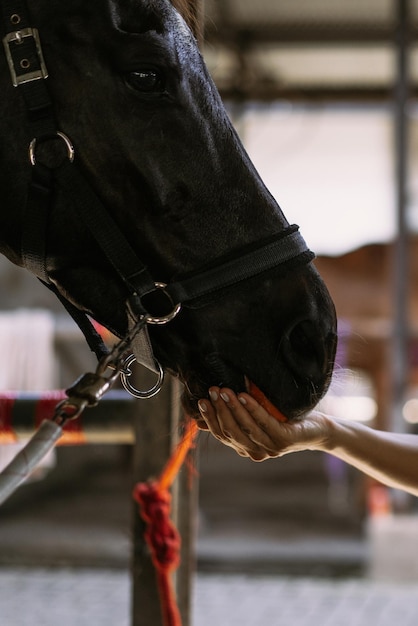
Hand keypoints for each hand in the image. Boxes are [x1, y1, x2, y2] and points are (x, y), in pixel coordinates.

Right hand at [197, 387, 330, 460]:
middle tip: (212, 390)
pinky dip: (252, 409)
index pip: (221, 435)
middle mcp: (256, 451)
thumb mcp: (257, 417)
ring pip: (245, 428)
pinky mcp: (284, 440)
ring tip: (224, 390)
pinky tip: (244, 396)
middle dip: (219, 410)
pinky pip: (264, 423)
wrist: (318, 429)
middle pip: (230, 432)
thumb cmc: (285, 420)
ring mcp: (270, 448)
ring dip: (232, 408)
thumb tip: (203, 413)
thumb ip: (235, 417)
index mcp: (246, 447)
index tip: (201, 400)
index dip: (210, 418)